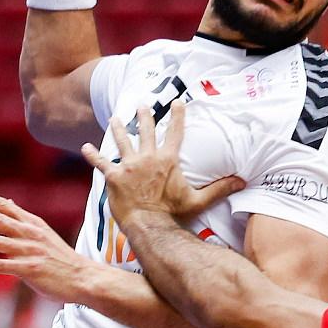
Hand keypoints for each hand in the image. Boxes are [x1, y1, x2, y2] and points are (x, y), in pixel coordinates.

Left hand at [0, 186, 93, 302]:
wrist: (83, 277)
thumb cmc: (60, 258)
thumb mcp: (43, 232)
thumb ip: (23, 220)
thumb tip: (8, 203)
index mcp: (32, 224)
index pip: (5, 207)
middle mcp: (29, 234)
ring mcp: (29, 252)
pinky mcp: (29, 269)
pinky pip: (1, 266)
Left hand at [82, 101, 244, 226]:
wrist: (149, 225)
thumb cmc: (173, 214)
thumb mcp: (199, 200)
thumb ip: (219, 189)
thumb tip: (243, 181)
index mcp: (168, 161)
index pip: (175, 133)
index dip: (177, 116)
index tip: (177, 102)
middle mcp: (148, 158)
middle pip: (146, 131)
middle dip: (144, 116)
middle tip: (141, 104)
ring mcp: (129, 166)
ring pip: (122, 141)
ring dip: (118, 129)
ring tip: (114, 118)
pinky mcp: (113, 177)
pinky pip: (101, 162)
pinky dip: (92, 155)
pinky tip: (85, 146)